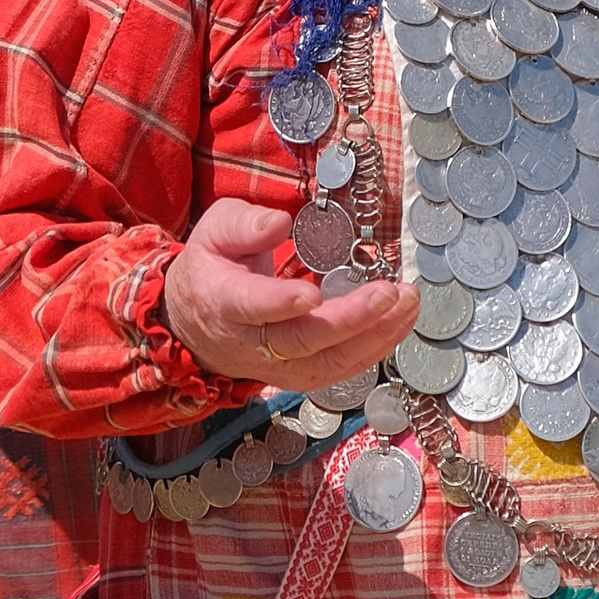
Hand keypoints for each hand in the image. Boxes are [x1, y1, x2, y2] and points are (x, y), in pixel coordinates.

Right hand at [163, 196, 420, 391]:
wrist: (191, 323)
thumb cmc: (211, 267)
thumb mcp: (213, 231)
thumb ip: (244, 225)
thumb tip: (280, 223)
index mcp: (224, 300)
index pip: (253, 306)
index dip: (281, 303)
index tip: (311, 294)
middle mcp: (249, 342)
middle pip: (301, 340)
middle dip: (350, 319)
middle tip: (390, 293)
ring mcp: (274, 365)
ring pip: (326, 363)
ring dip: (374, 338)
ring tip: (408, 306)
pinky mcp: (296, 375)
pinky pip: (336, 371)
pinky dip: (372, 351)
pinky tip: (398, 326)